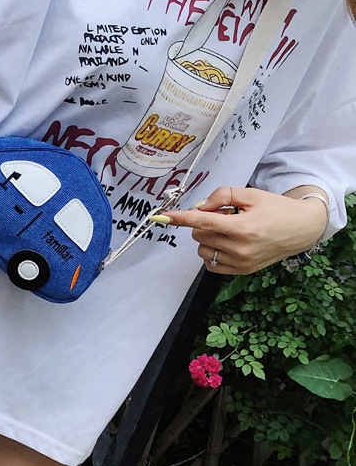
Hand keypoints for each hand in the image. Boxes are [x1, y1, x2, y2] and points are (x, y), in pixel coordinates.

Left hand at [163, 187, 327, 274]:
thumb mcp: (251, 194)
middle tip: (225, 216)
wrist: (302, 229)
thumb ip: (222, 196)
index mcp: (243, 227)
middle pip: (199, 235)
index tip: (163, 217)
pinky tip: (226, 243)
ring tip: (229, 229)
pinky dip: (211, 252)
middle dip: (204, 223)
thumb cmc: (276, 209)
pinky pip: (210, 264)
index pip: (202, 223)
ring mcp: (241, 263)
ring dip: (207, 238)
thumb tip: (200, 207)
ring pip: (202, 250)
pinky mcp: (242, 272)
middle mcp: (240, 249)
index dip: (180, 219)